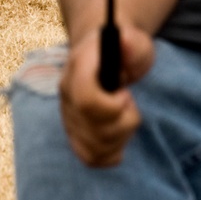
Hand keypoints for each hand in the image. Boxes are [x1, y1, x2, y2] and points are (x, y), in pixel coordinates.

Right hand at [58, 25, 154, 166]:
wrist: (104, 56)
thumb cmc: (122, 50)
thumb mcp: (134, 42)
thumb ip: (132, 43)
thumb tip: (127, 42)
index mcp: (76, 70)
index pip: (86, 99)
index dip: (112, 105)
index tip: (125, 94)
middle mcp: (66, 96)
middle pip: (93, 127)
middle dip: (123, 121)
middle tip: (127, 102)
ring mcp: (68, 118)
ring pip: (95, 147)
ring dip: (121, 136)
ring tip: (123, 115)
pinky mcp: (75, 136)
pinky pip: (92, 158)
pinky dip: (111, 153)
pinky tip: (118, 135)